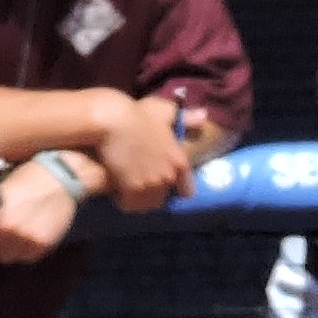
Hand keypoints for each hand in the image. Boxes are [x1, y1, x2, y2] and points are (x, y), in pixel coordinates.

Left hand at [0, 160, 81, 265]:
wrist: (61, 178)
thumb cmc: (27, 179)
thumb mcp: (0, 191)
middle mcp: (6, 232)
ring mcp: (24, 241)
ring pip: (6, 258)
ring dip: (7, 249)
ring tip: (14, 234)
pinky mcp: (41, 247)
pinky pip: (25, 258)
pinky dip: (24, 249)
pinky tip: (29, 235)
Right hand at [87, 90, 190, 213]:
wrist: (113, 121)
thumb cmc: (139, 114)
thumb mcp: (167, 113)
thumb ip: (187, 118)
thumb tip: (204, 116)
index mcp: (180, 161)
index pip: (186, 191)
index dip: (175, 189)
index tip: (167, 186)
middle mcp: (168, 176)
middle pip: (163, 200)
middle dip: (154, 194)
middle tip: (143, 186)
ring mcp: (150, 184)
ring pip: (146, 205)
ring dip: (139, 200)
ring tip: (130, 191)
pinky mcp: (131, 189)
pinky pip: (129, 205)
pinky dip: (124, 201)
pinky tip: (118, 192)